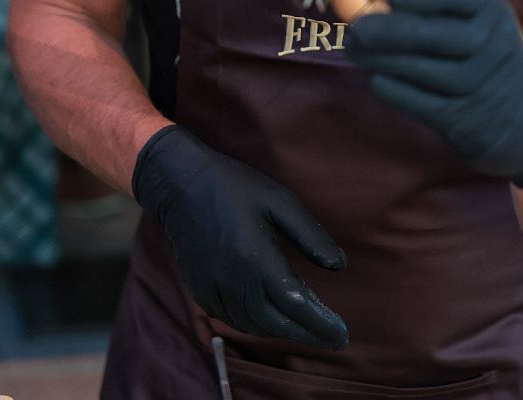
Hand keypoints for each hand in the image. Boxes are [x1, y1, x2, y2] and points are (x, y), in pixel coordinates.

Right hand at [133, 125, 347, 348]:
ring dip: (281, 331)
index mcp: (254, 256)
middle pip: (274, 322)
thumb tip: (339, 265)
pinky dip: (255, 324)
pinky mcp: (200, 290)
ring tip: (307, 328)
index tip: (342, 335)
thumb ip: (310, 235)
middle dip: (306, 334)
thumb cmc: (235, 186)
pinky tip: (272, 317)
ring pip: (251, 325)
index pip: (293, 303)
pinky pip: (231, 319)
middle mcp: (231, 279)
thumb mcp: (280, 200)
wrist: (181, 183)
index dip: (320, 323)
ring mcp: (212, 288)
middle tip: (332, 338)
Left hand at [346, 0, 522, 191]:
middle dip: (384, 29)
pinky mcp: (463, 119)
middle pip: (428, 34)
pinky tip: (375, 77)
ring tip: (355, 48)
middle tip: (354, 26)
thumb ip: (437, 8)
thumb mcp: (480, 25)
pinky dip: (389, 87)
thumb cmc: (490, 60)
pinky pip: (416, 100)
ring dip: (377, 58)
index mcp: (492, 12)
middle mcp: (489, 45)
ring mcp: (477, 84)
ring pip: (416, 68)